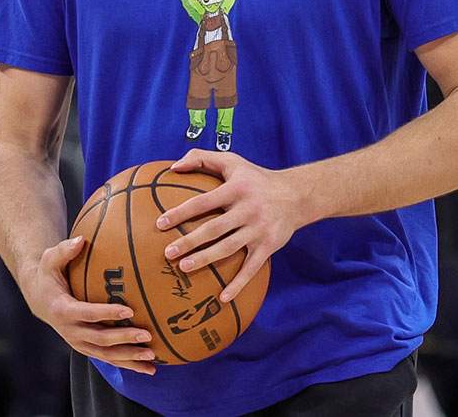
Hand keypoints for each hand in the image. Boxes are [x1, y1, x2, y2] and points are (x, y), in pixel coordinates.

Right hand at [25, 236, 155, 374]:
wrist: (39, 298)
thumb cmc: (48, 274)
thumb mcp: (49, 260)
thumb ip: (64, 250)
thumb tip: (81, 240)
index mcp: (62, 310)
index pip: (88, 313)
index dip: (108, 313)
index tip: (129, 310)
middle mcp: (70, 331)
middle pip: (100, 340)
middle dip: (124, 339)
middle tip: (147, 335)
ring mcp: (78, 343)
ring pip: (106, 355)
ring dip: (129, 358)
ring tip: (152, 358)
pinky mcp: (86, 348)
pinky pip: (108, 359)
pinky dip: (128, 365)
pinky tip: (150, 368)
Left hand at [156, 150, 305, 303]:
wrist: (297, 195)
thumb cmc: (257, 178)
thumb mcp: (233, 162)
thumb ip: (202, 159)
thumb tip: (172, 168)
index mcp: (235, 189)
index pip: (203, 202)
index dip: (181, 213)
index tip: (160, 224)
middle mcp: (247, 209)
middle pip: (213, 228)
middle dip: (189, 242)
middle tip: (168, 253)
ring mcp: (258, 229)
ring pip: (229, 248)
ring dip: (206, 260)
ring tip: (184, 268)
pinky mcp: (269, 246)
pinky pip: (251, 268)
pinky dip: (238, 284)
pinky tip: (223, 298)